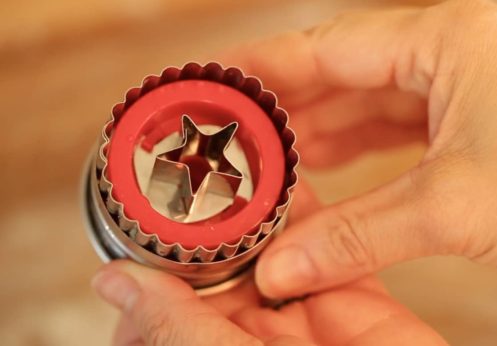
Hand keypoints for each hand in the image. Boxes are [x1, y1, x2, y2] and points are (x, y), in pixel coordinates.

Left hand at [92, 184, 446, 344]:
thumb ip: (177, 331)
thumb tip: (113, 285)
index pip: (171, 304)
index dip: (159, 258)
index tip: (146, 210)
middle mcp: (256, 341)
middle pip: (230, 269)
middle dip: (217, 222)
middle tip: (205, 167)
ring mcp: (308, 324)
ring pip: (282, 253)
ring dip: (269, 212)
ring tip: (250, 161)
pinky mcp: (358, 307)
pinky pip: (339, 252)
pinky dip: (320, 216)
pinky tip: (300, 182)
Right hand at [221, 0, 496, 298]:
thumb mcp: (450, 209)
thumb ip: (355, 234)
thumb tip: (283, 267)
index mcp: (449, 37)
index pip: (332, 45)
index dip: (267, 67)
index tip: (217, 83)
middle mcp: (455, 45)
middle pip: (347, 71)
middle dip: (291, 108)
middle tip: (235, 136)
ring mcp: (467, 77)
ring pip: (372, 99)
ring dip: (324, 132)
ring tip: (271, 162)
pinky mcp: (475, 112)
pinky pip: (401, 123)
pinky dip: (362, 147)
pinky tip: (326, 170)